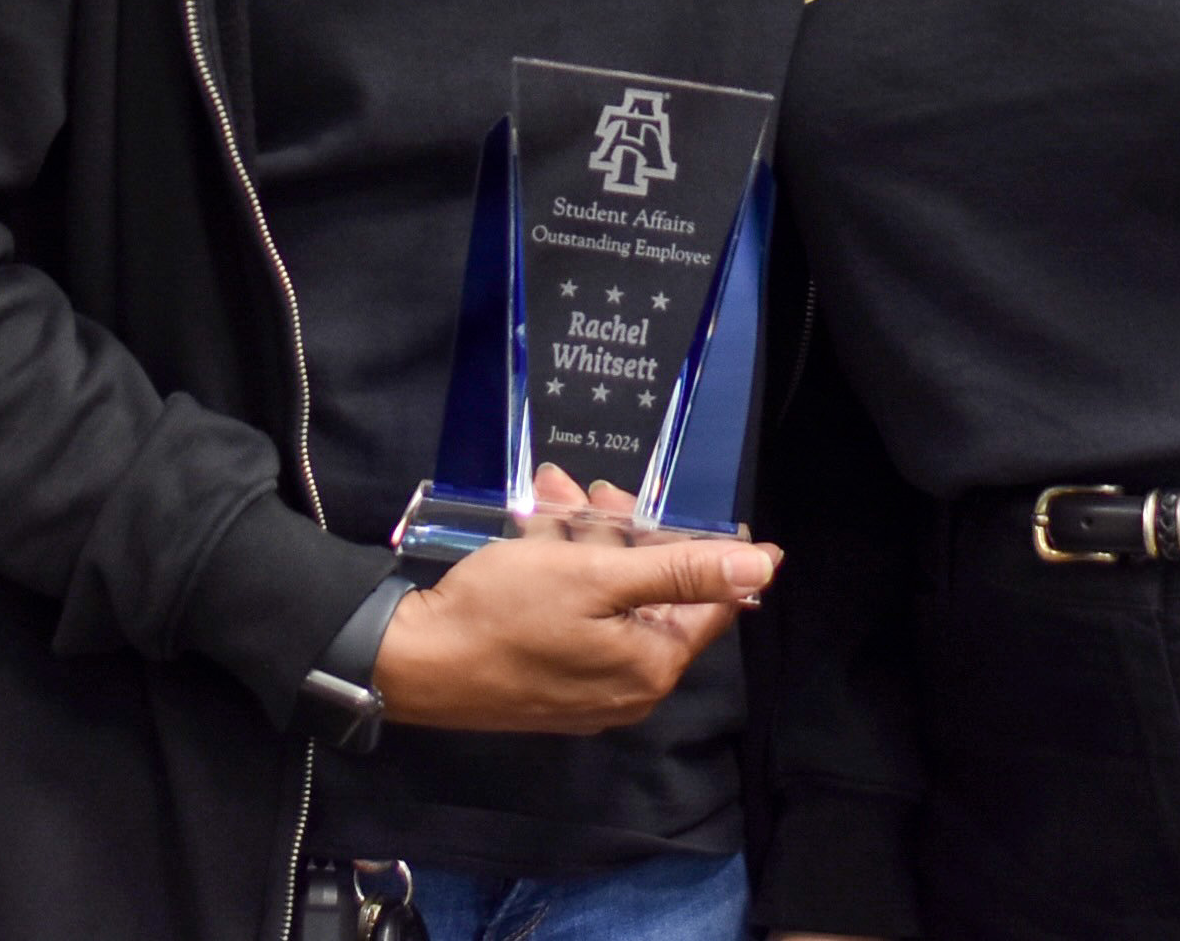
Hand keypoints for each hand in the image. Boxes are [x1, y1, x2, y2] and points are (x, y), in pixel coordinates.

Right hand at [372, 462, 776, 734]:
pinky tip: (533, 531)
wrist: (414, 662)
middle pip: (653, 595)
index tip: (714, 513)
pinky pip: (575, 618)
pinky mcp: (548, 680)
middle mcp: (628, 687)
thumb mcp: (598, 576)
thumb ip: (683, 570)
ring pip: (608, 598)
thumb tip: (765, 566)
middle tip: (596, 490)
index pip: (711, 604)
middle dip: (627, 532)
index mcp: (651, 665)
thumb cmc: (507, 613)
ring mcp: (585, 689)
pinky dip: (561, 571)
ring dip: (586, 541)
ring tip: (550, 493)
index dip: (715, 552)